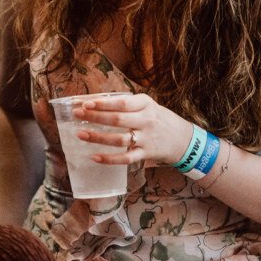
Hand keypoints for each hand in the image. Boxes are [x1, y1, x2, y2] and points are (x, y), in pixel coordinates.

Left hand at [74, 93, 194, 166]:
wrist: (184, 139)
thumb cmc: (157, 118)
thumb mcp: (146, 105)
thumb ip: (124, 104)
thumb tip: (91, 101)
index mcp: (145, 104)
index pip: (122, 103)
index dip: (102, 103)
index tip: (84, 103)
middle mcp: (147, 120)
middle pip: (118, 119)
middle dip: (95, 116)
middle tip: (76, 114)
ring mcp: (147, 138)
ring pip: (119, 139)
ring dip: (98, 137)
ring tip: (80, 134)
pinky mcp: (146, 154)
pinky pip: (126, 158)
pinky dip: (109, 159)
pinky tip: (94, 157)